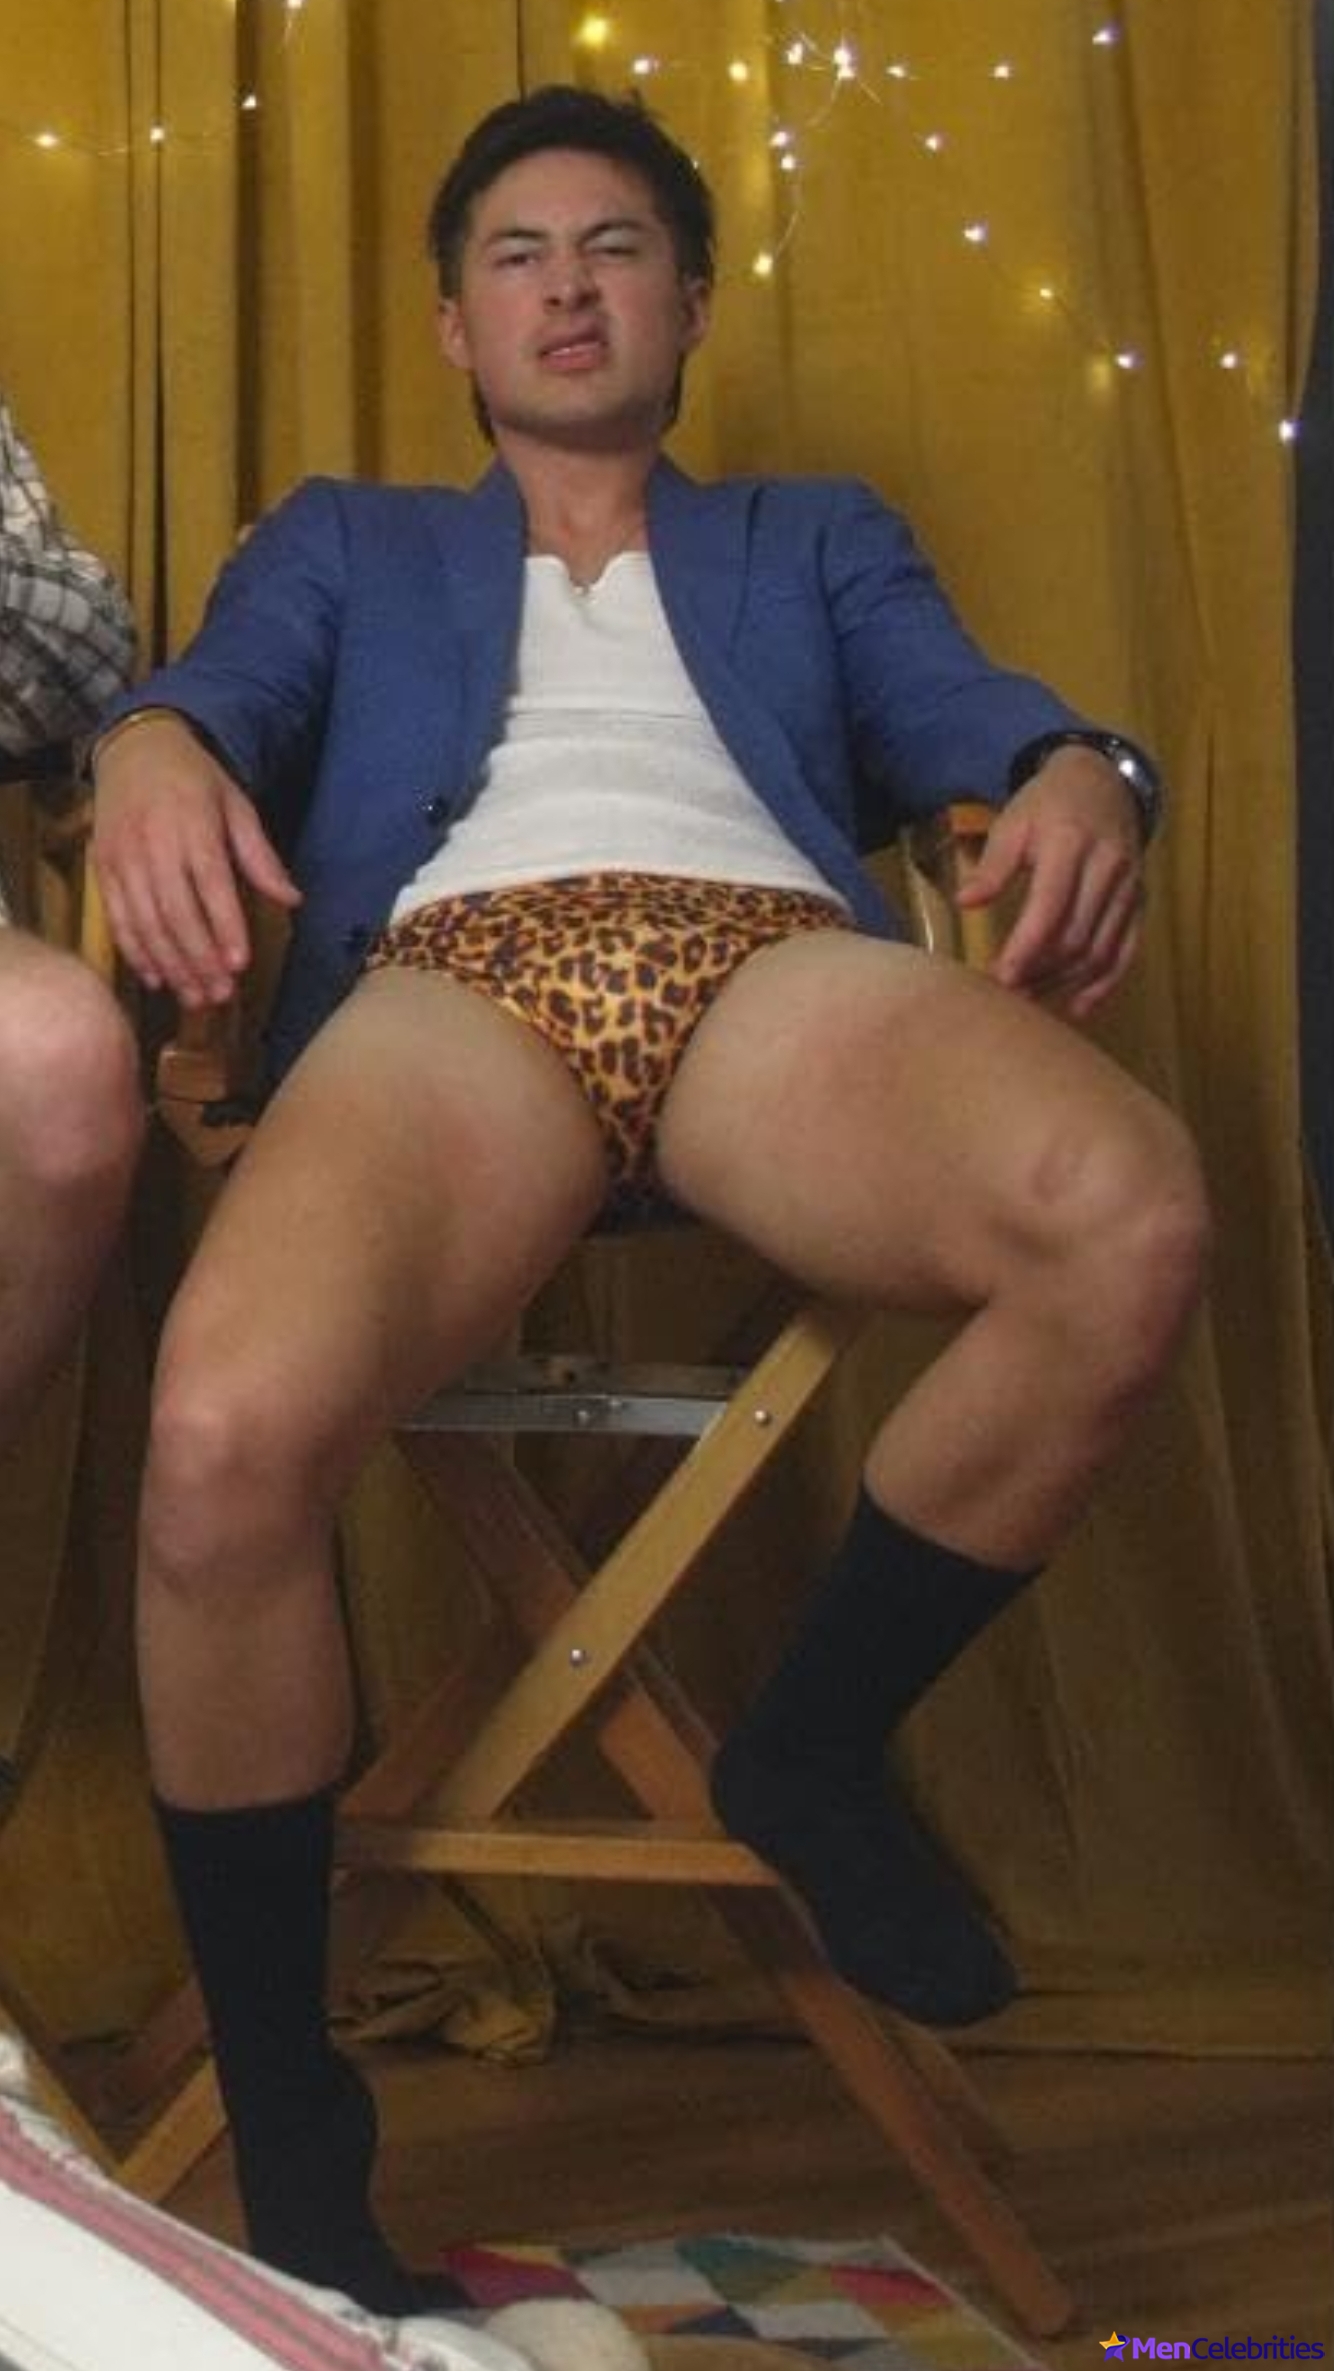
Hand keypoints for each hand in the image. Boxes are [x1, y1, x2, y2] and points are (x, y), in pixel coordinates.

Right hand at [92, 715, 300, 1006]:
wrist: (135, 749)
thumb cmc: (195, 780)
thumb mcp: (236, 805)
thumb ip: (260, 855)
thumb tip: (292, 899)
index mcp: (192, 825)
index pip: (210, 884)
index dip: (224, 926)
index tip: (239, 964)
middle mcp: (153, 843)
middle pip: (175, 911)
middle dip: (198, 958)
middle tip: (220, 995)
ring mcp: (123, 857)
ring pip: (145, 922)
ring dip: (171, 964)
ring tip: (195, 997)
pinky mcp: (103, 868)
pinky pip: (117, 918)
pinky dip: (135, 952)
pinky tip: (156, 979)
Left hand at [954, 748, 1144, 1018]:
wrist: (1103, 783)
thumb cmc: (1048, 805)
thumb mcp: (1013, 823)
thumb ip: (992, 865)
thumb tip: (965, 902)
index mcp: (1071, 844)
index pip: (1050, 907)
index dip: (1026, 947)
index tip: (1000, 977)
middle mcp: (1107, 868)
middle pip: (1076, 936)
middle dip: (1041, 972)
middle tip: (1008, 996)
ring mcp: (1128, 888)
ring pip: (1101, 950)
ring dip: (1066, 983)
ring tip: (1032, 1002)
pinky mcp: (1139, 903)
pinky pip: (1127, 951)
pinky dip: (1105, 984)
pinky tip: (1079, 1007)